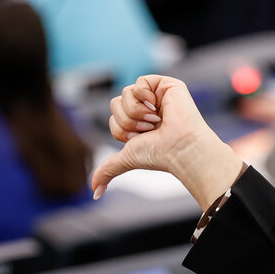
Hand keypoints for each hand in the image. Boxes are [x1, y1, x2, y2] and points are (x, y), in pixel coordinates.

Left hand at [92, 75, 242, 210]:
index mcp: (138, 124)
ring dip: (136, 111)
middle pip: (116, 103)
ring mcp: (156, 96)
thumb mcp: (126, 159)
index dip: (121, 130)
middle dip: (127, 121)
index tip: (139, 139)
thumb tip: (94, 192)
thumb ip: (108, 170)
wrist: (179, 147)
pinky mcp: (165, 85)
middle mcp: (147, 109)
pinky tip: (159, 106)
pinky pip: (139, 81)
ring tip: (155, 120)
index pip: (113, 119)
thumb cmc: (158, 155)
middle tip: (148, 130)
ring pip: (125, 93)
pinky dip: (144, 96)